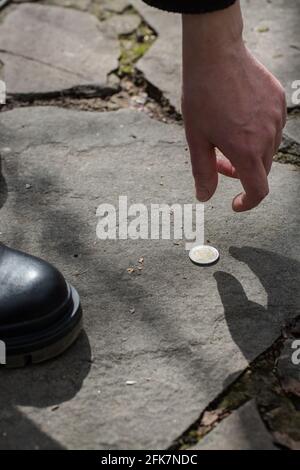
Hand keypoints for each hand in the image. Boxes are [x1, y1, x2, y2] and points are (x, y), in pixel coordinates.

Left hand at [182, 1, 286, 211]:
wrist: (215, 54)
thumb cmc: (201, 96)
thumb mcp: (195, 138)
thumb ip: (202, 172)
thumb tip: (205, 198)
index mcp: (246, 150)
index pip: (258, 190)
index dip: (249, 202)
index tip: (236, 203)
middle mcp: (267, 136)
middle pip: (261, 169)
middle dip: (240, 172)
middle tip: (217, 159)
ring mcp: (276, 117)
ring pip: (267, 149)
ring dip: (249, 152)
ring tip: (225, 135)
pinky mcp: (279, 100)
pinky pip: (272, 126)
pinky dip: (257, 132)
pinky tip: (239, 117)